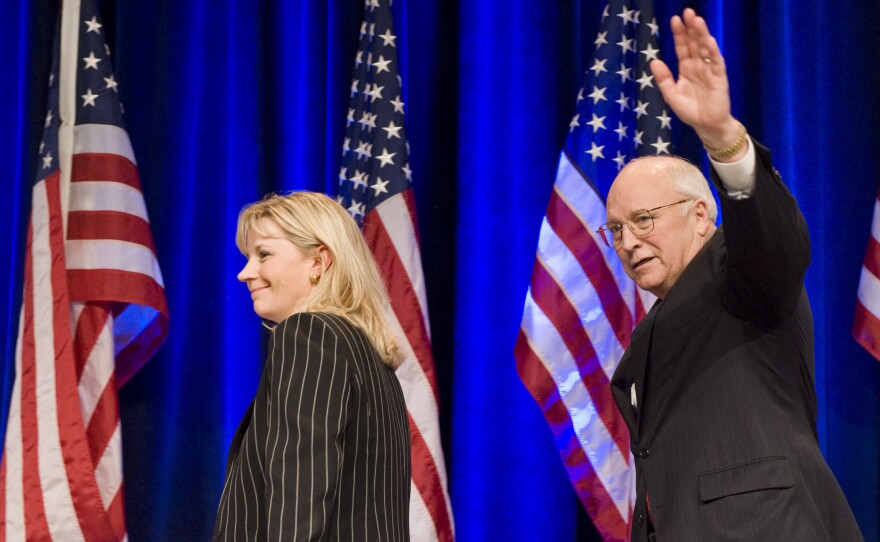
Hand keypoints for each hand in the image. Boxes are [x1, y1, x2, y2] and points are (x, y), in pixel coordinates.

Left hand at [650, 8, 739, 149]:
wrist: (705, 125)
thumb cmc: (690, 110)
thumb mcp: (671, 95)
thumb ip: (663, 79)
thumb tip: (653, 61)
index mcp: (686, 68)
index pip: (682, 47)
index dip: (679, 34)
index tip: (674, 19)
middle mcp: (698, 65)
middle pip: (694, 43)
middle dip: (691, 28)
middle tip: (687, 12)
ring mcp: (709, 69)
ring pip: (705, 48)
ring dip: (702, 34)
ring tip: (697, 20)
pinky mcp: (719, 77)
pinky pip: (715, 62)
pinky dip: (712, 51)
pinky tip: (709, 41)